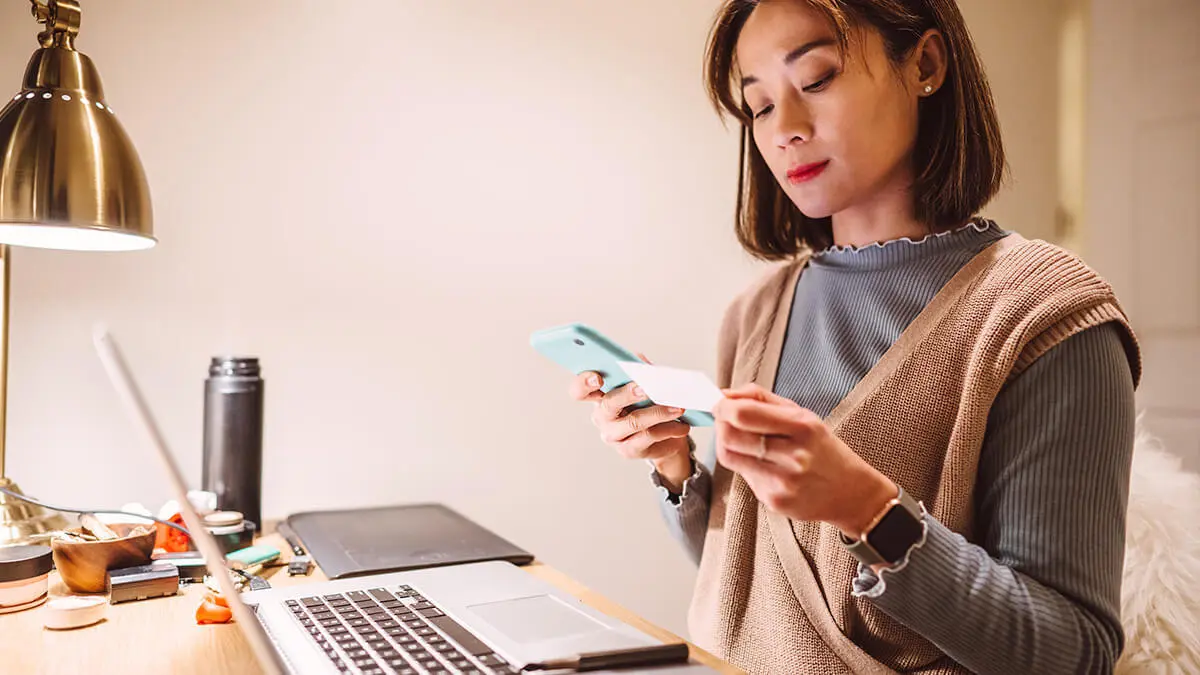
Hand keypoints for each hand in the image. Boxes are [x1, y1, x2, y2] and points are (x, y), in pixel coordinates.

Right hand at [568, 356, 692, 487]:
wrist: (665, 436)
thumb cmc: (650, 403)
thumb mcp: (646, 382)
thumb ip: (640, 370)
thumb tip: (641, 360)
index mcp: (599, 396)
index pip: (580, 390)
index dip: (583, 383)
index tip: (598, 377)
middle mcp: (601, 417)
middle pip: (609, 404)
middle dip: (628, 394)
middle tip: (645, 387)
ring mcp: (613, 436)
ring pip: (634, 422)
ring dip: (659, 412)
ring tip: (679, 407)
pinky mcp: (628, 450)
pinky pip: (649, 438)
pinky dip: (668, 429)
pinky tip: (682, 425)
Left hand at [712, 383, 895, 536]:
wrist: (850, 492)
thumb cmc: (822, 448)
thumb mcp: (802, 415)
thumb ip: (761, 399)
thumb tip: (724, 394)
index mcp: (802, 427)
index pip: (743, 414)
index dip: (723, 407)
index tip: (721, 404)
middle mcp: (793, 456)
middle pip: (730, 436)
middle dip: (720, 423)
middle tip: (724, 419)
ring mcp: (783, 481)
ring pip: (730, 456)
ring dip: (726, 443)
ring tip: (739, 438)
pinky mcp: (775, 501)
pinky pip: (744, 477)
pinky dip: (745, 465)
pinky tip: (762, 463)